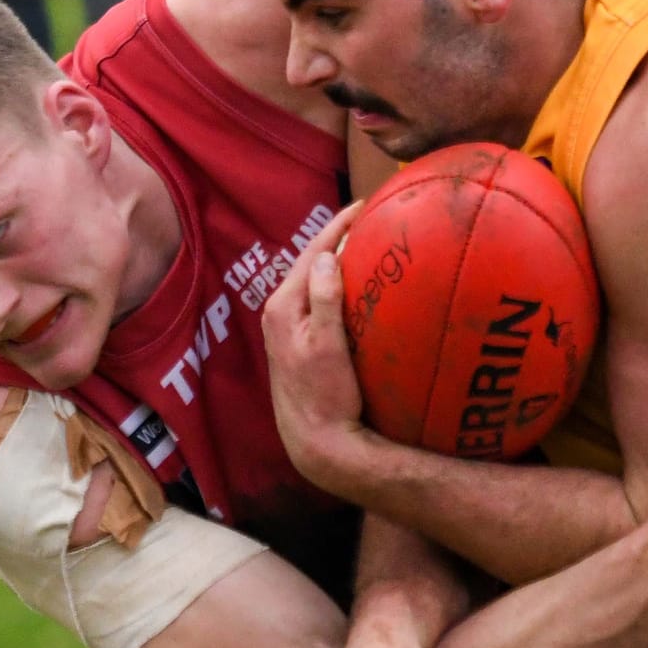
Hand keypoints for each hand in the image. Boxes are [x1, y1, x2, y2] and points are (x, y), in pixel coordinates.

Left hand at [264, 213, 369, 491]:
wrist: (315, 440)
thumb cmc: (325, 397)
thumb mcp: (327, 347)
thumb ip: (324, 300)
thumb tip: (326, 257)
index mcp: (283, 306)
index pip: (311, 253)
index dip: (337, 227)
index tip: (362, 206)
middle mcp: (279, 312)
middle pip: (310, 262)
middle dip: (336, 238)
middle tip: (368, 218)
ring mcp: (286, 327)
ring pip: (313, 280)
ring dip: (335, 260)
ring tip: (364, 242)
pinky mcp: (298, 341)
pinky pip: (317, 298)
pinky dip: (334, 283)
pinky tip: (355, 284)